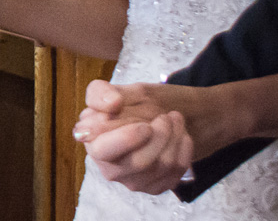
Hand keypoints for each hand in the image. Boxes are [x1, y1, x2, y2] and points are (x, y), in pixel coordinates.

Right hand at [74, 79, 199, 194]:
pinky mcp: (155, 187)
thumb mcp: (111, 90)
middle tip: (166, 116)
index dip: (126, 140)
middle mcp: (110, 169)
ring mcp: (133, 182)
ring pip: (162, 166)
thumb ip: (101, 93)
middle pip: (139, 162)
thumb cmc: (127, 104)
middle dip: (159, 136)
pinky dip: (183, 149)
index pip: (104, 151)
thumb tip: (112, 103)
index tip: (146, 126)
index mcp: (93, 144)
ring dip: (174, 138)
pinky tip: (180, 134)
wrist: (153, 116)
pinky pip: (177, 171)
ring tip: (174, 119)